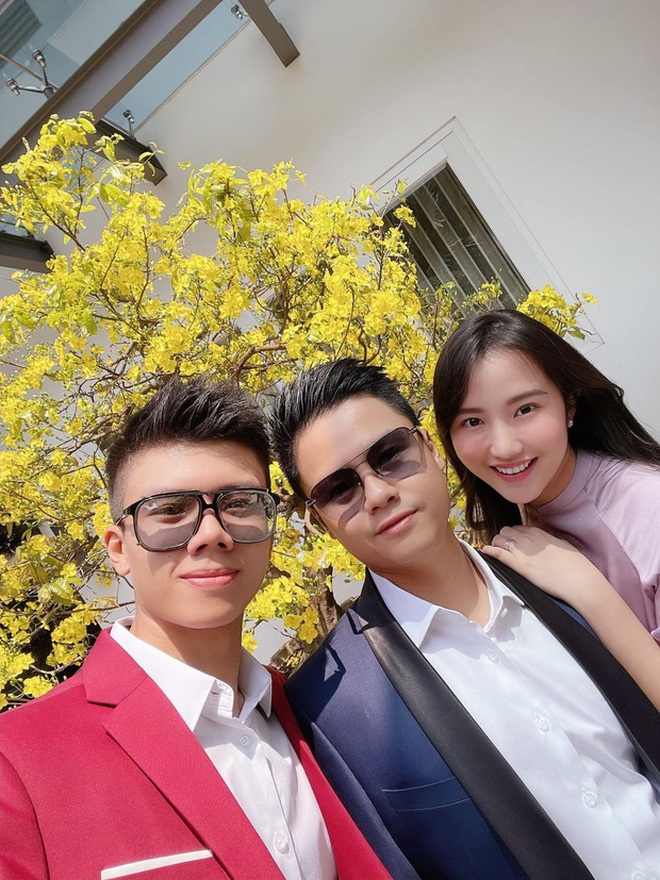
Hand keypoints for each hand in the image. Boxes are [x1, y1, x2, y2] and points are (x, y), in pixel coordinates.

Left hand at [481, 525, 610, 610]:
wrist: (578, 579)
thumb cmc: (575, 565)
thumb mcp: (562, 545)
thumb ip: (551, 540)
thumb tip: (546, 541)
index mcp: (539, 532)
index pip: (518, 527)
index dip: (513, 535)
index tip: (513, 541)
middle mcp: (529, 538)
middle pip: (506, 531)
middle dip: (503, 538)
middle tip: (504, 548)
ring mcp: (523, 551)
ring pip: (499, 539)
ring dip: (496, 544)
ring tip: (496, 551)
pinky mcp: (520, 566)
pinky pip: (499, 554)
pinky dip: (490, 551)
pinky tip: (485, 551)